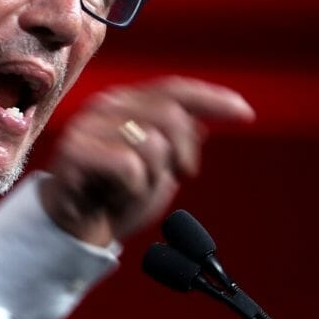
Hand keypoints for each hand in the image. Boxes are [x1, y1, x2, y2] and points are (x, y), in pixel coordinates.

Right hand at [39, 77, 254, 246]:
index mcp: (124, 103)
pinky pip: (129, 165)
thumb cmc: (114, 197)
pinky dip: (131, 189)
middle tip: (176, 175)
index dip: (212, 99)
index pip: (175, 90)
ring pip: (152, 143)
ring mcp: (87, 126)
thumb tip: (202, 121)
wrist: (72, 229)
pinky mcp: (74, 151)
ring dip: (152, 177)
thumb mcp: (156, 169)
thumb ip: (173, 142)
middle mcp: (105, 107)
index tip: (247, 114)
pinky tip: (113, 195)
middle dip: (184, 152)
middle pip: (170, 115)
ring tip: (131, 189)